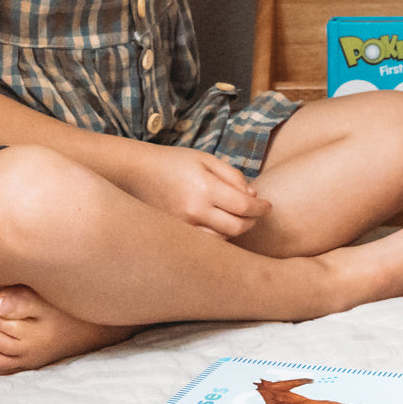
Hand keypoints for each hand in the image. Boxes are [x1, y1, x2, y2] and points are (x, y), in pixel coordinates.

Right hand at [120, 144, 271, 238]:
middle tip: (256, 214)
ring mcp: (182, 227)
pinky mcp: (174, 235)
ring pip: (221, 240)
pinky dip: (217, 238)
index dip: (262, 208)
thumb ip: (232, 176)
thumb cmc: (173, 162)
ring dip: (235, 231)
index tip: (268, 206)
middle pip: (237, 228)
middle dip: (252, 222)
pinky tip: (218, 227)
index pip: (245, 207)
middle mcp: (194, 211)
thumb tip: (253, 195)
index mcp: (205, 188)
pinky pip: (203, 244)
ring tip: (237, 218)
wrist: (134, 173)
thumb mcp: (206, 159)